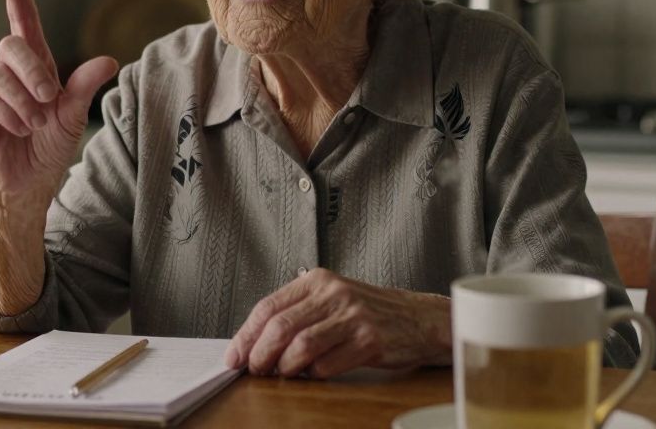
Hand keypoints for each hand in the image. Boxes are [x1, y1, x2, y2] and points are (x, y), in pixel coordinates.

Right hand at [0, 0, 117, 198]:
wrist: (31, 178)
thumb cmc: (51, 143)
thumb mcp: (74, 115)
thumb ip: (85, 87)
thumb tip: (109, 61)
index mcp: (36, 64)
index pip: (23, 21)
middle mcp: (9, 69)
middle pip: (11, 45)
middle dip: (32, 72)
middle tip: (49, 99)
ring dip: (23, 102)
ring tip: (34, 124)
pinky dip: (7, 116)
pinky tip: (18, 130)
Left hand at [225, 268, 451, 378]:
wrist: (420, 318)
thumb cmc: (370, 312)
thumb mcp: (331, 300)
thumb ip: (297, 313)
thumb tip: (255, 342)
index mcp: (317, 280)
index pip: (268, 306)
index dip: (246, 334)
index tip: (235, 355)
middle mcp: (333, 293)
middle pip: (280, 326)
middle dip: (259, 353)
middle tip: (253, 370)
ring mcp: (352, 316)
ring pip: (300, 346)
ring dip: (284, 366)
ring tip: (281, 374)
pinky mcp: (369, 341)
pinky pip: (327, 364)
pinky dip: (313, 374)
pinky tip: (312, 374)